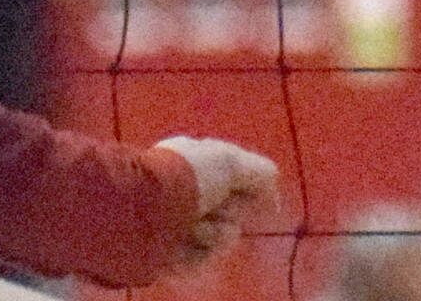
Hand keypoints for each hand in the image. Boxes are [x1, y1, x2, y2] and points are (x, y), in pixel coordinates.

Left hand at [154, 137, 279, 264]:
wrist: (146, 214)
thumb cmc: (189, 178)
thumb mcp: (231, 162)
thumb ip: (260, 173)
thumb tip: (273, 193)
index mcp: (196, 159)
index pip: (236, 174)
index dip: (250, 186)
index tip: (258, 194)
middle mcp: (187, 188)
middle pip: (233, 209)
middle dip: (231, 212)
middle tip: (219, 209)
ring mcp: (179, 222)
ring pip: (221, 237)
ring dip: (215, 235)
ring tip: (196, 229)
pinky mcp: (172, 254)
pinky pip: (202, 260)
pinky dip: (198, 255)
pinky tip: (186, 246)